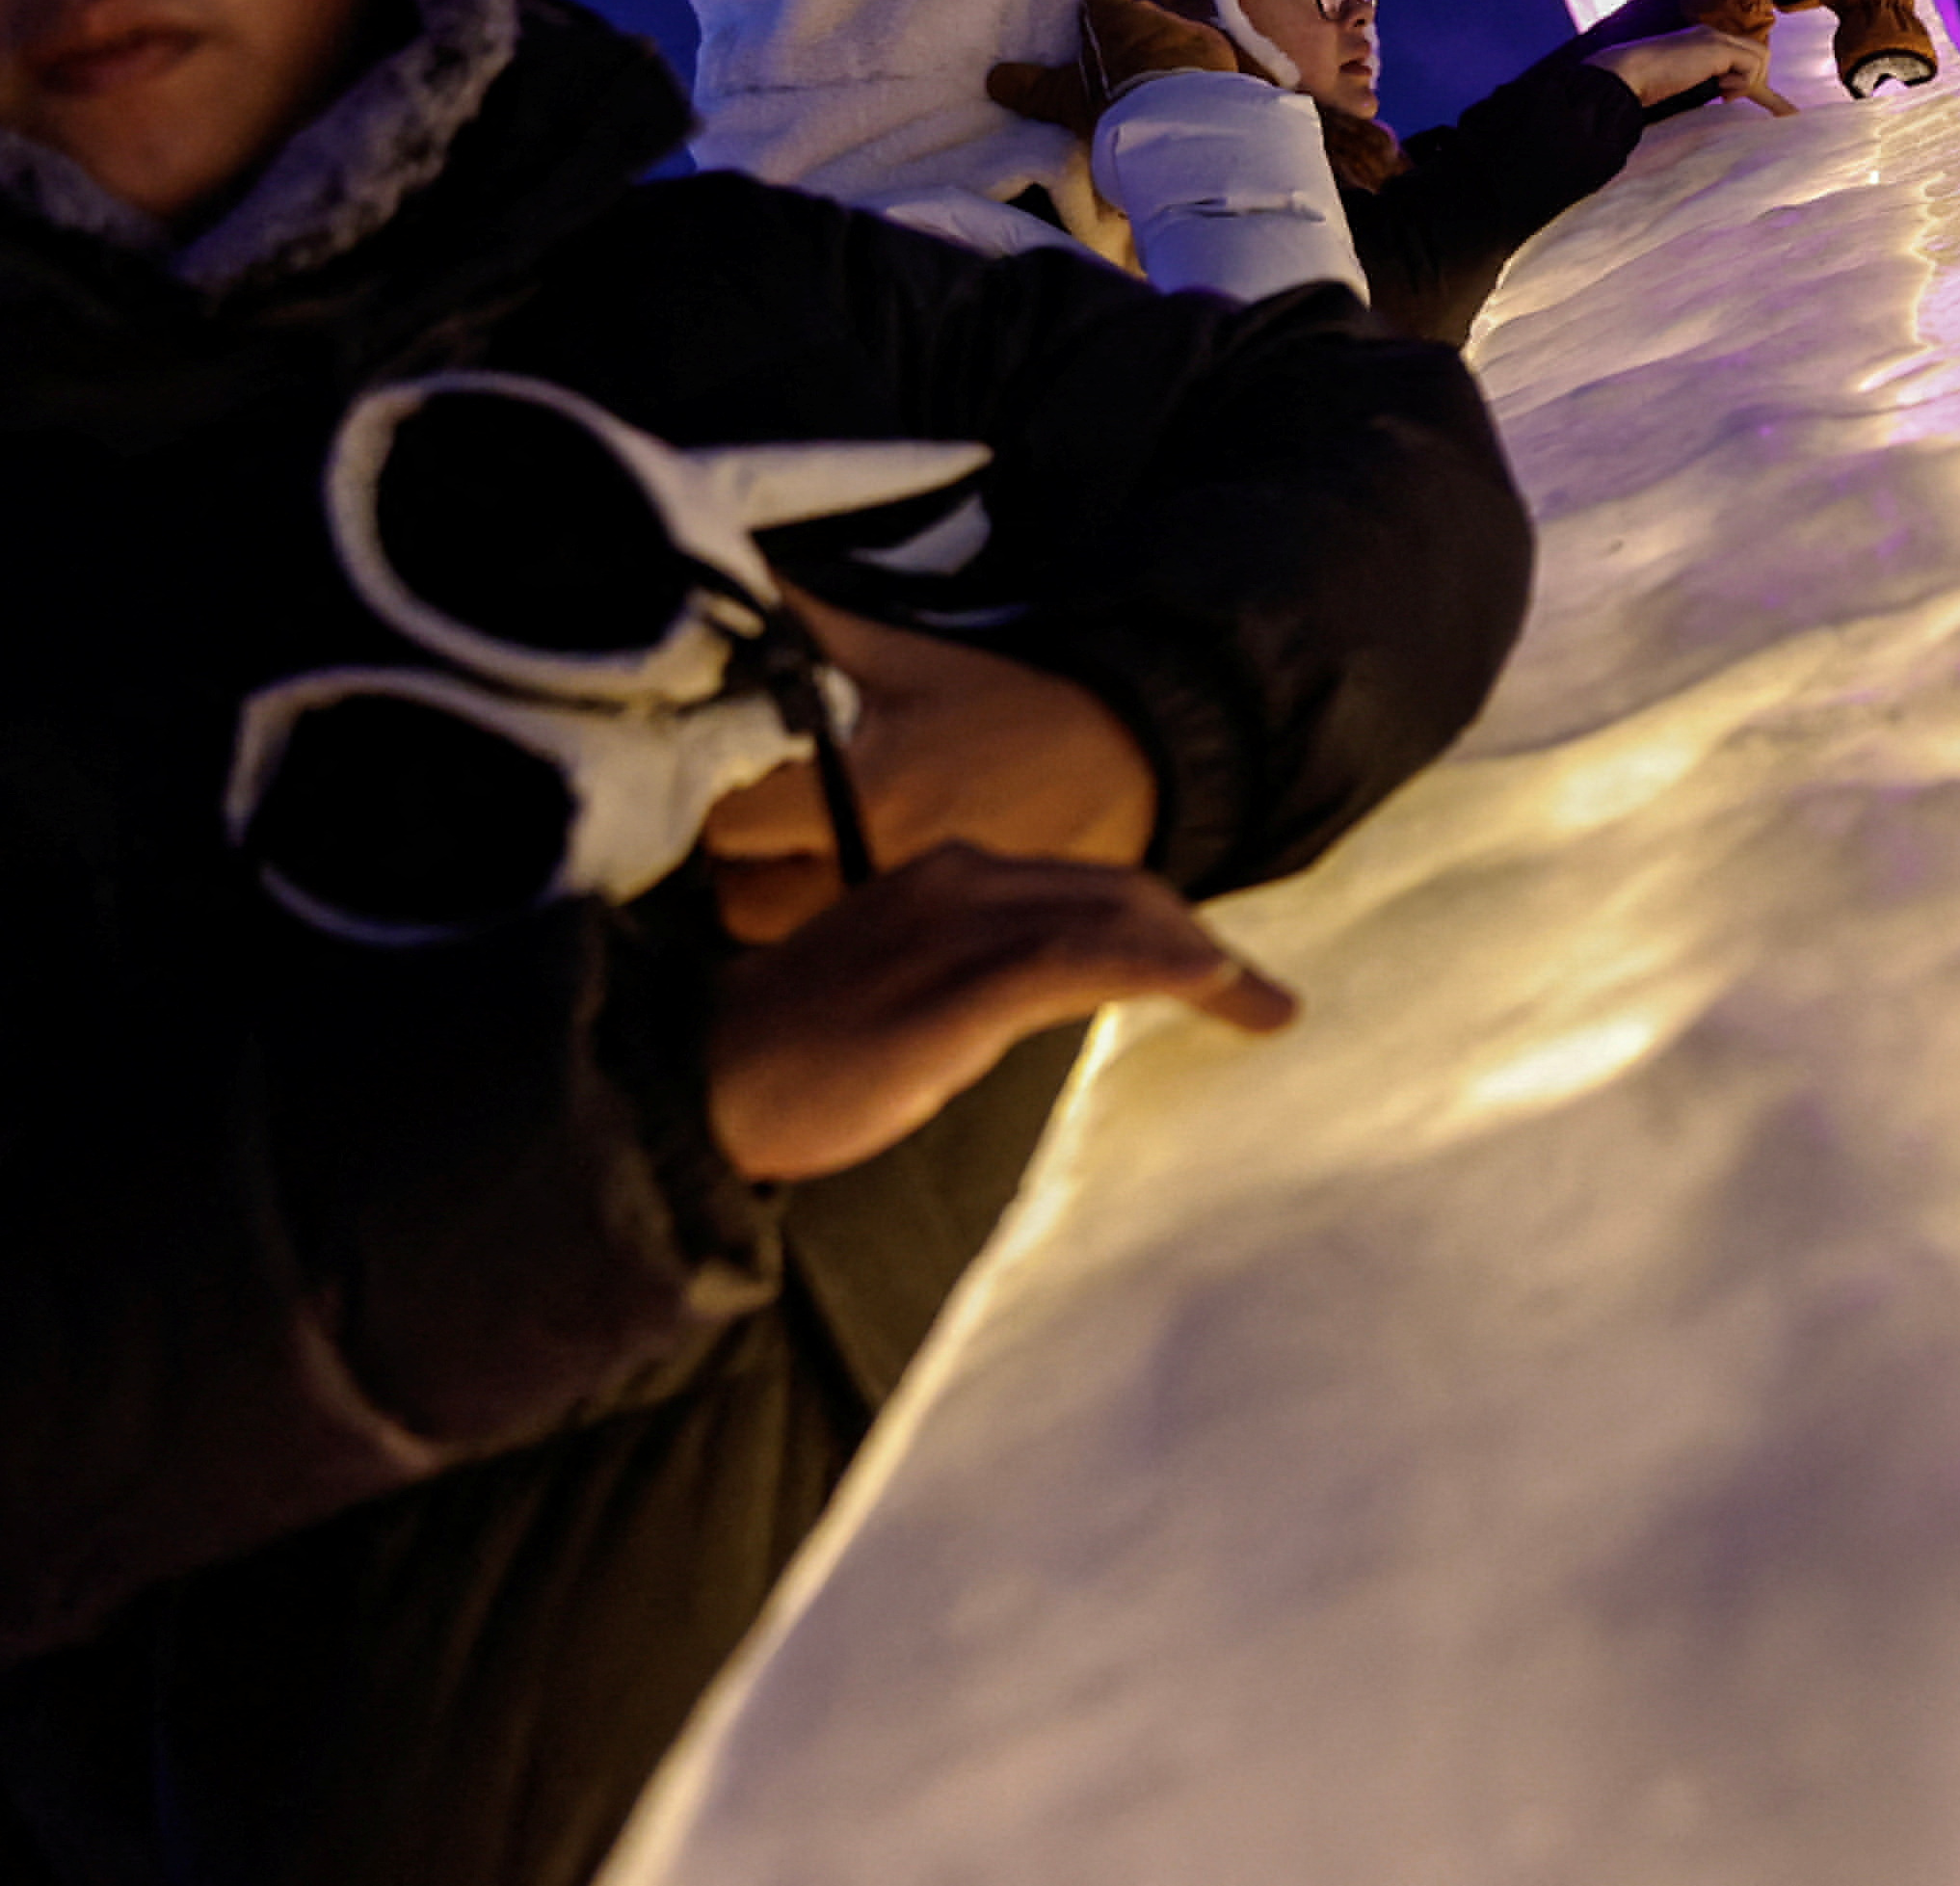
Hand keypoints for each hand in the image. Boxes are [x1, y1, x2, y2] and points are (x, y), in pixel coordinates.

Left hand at [701, 594, 1161, 941]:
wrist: (1125, 762)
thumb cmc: (1009, 703)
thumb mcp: (908, 655)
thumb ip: (813, 624)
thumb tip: (739, 571)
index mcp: (864, 791)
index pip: (729, 827)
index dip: (719, 802)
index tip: (736, 783)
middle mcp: (876, 865)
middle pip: (742, 902)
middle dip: (743, 866)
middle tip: (770, 829)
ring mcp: (907, 915)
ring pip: (790, 937)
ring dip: (784, 902)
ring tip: (813, 859)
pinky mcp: (935, 942)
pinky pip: (848, 948)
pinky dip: (838, 926)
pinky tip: (863, 884)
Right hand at [705, 844, 1296, 1180]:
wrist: (694, 1079)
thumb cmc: (787, 1059)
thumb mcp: (898, 1004)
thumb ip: (964, 988)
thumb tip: (1021, 1014)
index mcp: (944, 880)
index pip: (1081, 887)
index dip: (1160, 924)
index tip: (1219, 972)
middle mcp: (961, 880)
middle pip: (1117, 891)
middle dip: (1200, 941)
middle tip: (1265, 1001)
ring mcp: (960, 925)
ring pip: (1114, 915)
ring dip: (1203, 961)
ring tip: (1262, 1006)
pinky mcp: (959, 981)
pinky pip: (1083, 957)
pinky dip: (1157, 964)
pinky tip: (1211, 983)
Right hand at [985, 0, 1251, 131]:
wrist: (1186, 130)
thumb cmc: (1117, 107)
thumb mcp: (1067, 102)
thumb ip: (1033, 88)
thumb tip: (995, 78)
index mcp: (1117, 15)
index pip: (1102, 5)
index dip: (1096, 26)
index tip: (1091, 51)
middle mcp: (1158, 14)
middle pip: (1142, 21)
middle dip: (1134, 43)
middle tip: (1123, 80)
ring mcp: (1197, 35)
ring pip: (1177, 40)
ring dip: (1169, 61)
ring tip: (1159, 97)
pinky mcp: (1228, 61)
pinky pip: (1207, 63)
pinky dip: (1198, 78)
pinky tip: (1192, 104)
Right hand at [1586, 22, 1788, 111]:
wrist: (1629, 75)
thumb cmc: (1648, 87)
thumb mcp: (1686, 88)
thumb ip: (1707, 87)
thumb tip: (1728, 102)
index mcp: (1703, 42)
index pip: (1744, 55)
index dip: (1761, 82)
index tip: (1786, 111)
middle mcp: (1712, 35)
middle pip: (1759, 54)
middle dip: (1755, 82)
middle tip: (1726, 96)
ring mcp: (1715, 38)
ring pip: (1760, 57)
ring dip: (1746, 82)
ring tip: (1720, 92)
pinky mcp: (1718, 47)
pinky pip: (1751, 65)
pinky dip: (1741, 82)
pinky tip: (1718, 88)